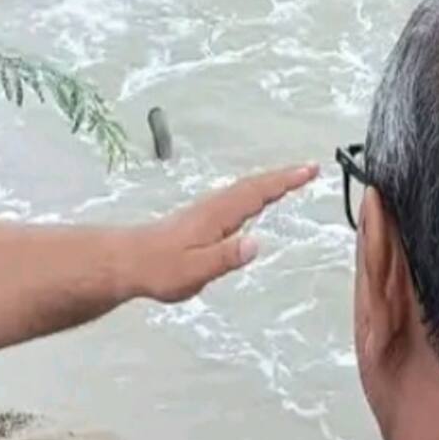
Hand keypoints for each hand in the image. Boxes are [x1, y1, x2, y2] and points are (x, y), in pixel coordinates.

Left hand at [128, 165, 316, 303]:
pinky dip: (255, 191)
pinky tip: (257, 199)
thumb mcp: (194, 271)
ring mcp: (207, 210)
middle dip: (283, 176)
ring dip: (270, 181)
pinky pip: (237, 198)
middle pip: (254, 185)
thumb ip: (225, 257)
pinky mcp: (202, 218)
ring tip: (293, 178)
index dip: (284, 181)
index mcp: (217, 216)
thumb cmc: (160, 269)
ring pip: (245, 189)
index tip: (309, 170)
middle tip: (310, 168)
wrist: (127, 261)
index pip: (256, 193)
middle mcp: (214, 207)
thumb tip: (257, 243)